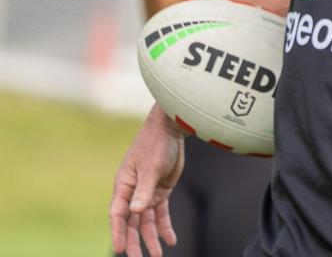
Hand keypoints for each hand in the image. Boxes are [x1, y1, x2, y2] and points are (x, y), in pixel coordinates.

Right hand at [110, 105, 185, 256]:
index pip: (118, 214)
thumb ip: (144, 190)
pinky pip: (161, 214)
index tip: (120, 249)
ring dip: (151, 238)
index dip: (118, 232)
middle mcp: (133, 193)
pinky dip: (165, 227)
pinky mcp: (160, 192)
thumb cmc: (155, 144)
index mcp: (124, 186)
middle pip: (131, 222)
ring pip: (146, 221)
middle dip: (135, 241)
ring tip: (158, 255)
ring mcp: (146, 193)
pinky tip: (171, 240)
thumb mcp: (151, 167)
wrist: (170, 130)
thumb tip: (136, 212)